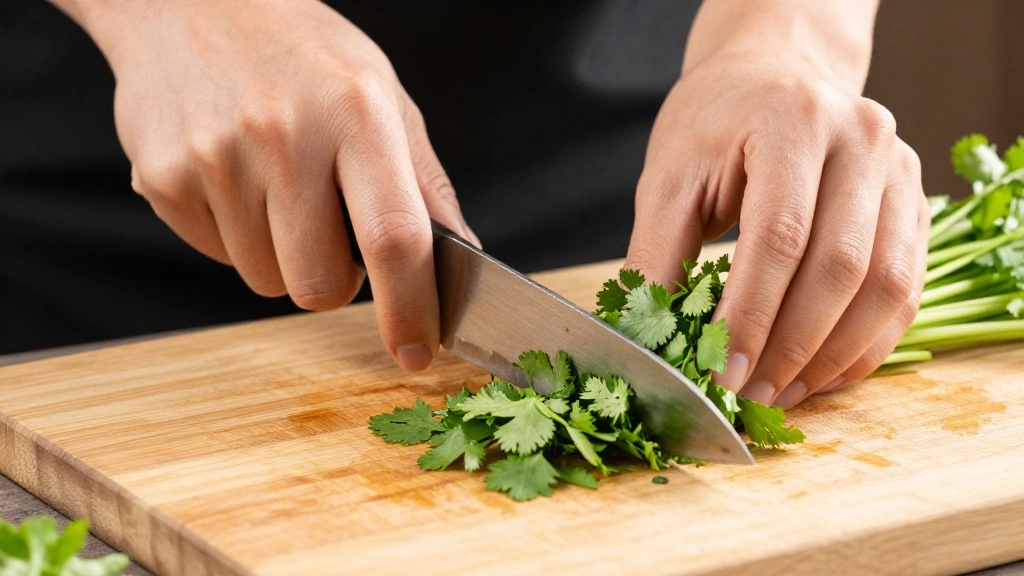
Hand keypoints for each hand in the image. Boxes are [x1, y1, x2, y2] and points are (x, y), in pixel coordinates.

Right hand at [81, 0, 478, 370]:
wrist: (190, 0)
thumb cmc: (302, 52)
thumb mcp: (382, 94)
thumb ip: (423, 181)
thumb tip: (462, 254)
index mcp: (356, 114)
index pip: (394, 237)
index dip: (411, 308)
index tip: (417, 351)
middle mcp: (284, 137)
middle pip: (319, 286)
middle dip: (334, 285)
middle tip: (329, 233)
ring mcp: (216, 159)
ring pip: (266, 281)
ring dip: (282, 256)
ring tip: (275, 185)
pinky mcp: (163, 179)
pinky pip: (218, 256)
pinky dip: (235, 235)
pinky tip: (234, 176)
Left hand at [624, 51, 927, 407]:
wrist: (771, 77)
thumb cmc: (712, 126)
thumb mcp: (669, 181)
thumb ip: (657, 258)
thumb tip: (652, 345)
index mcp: (793, 120)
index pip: (779, 236)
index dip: (752, 316)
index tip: (722, 375)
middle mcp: (862, 138)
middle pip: (841, 266)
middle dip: (791, 346)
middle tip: (749, 396)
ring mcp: (900, 169)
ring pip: (886, 286)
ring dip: (832, 356)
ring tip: (781, 394)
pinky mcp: (915, 202)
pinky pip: (904, 289)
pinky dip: (864, 342)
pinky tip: (819, 372)